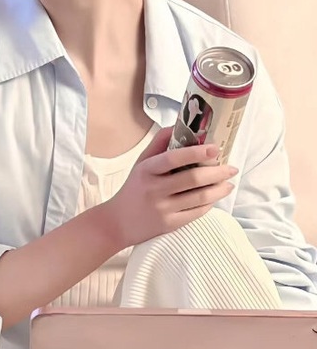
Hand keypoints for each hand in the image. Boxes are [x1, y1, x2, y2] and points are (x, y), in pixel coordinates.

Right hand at [103, 126, 236, 252]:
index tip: (215, 148)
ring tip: (229, 183)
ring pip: (199, 197)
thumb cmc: (134, 188)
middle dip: (217, 172)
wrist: (117, 223)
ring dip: (219, 189)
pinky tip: (215, 197)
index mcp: (147, 170)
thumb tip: (179, 124)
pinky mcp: (169, 224)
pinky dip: (210, 203)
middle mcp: (154, 189)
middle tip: (232, 168)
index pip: (173, 158)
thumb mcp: (141, 163)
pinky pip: (196, 213)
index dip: (196, 152)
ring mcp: (162, 209)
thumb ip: (159, 144)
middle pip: (192, 179)